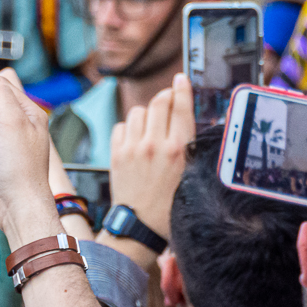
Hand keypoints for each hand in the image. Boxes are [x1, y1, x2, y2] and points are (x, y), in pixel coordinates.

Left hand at [108, 73, 193, 238]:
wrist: (140, 227)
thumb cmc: (170, 206)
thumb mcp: (191, 176)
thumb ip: (190, 147)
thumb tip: (189, 121)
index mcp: (179, 149)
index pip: (181, 106)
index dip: (182, 88)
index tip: (181, 79)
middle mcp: (154, 144)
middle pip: (159, 101)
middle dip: (166, 96)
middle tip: (169, 100)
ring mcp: (132, 148)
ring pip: (138, 111)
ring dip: (146, 113)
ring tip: (152, 125)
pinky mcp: (116, 153)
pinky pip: (121, 125)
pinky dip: (129, 127)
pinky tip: (135, 138)